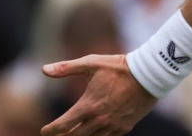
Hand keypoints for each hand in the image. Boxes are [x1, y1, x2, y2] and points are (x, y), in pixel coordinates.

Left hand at [41, 54, 156, 135]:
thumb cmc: (116, 67)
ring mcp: (113, 126)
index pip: (64, 124)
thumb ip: (65, 68)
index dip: (52, 130)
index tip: (44, 131)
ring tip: (70, 135)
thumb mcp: (90, 63)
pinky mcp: (124, 128)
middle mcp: (99, 120)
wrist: (147, 76)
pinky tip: (92, 134)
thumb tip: (44, 70)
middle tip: (55, 135)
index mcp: (88, 106)